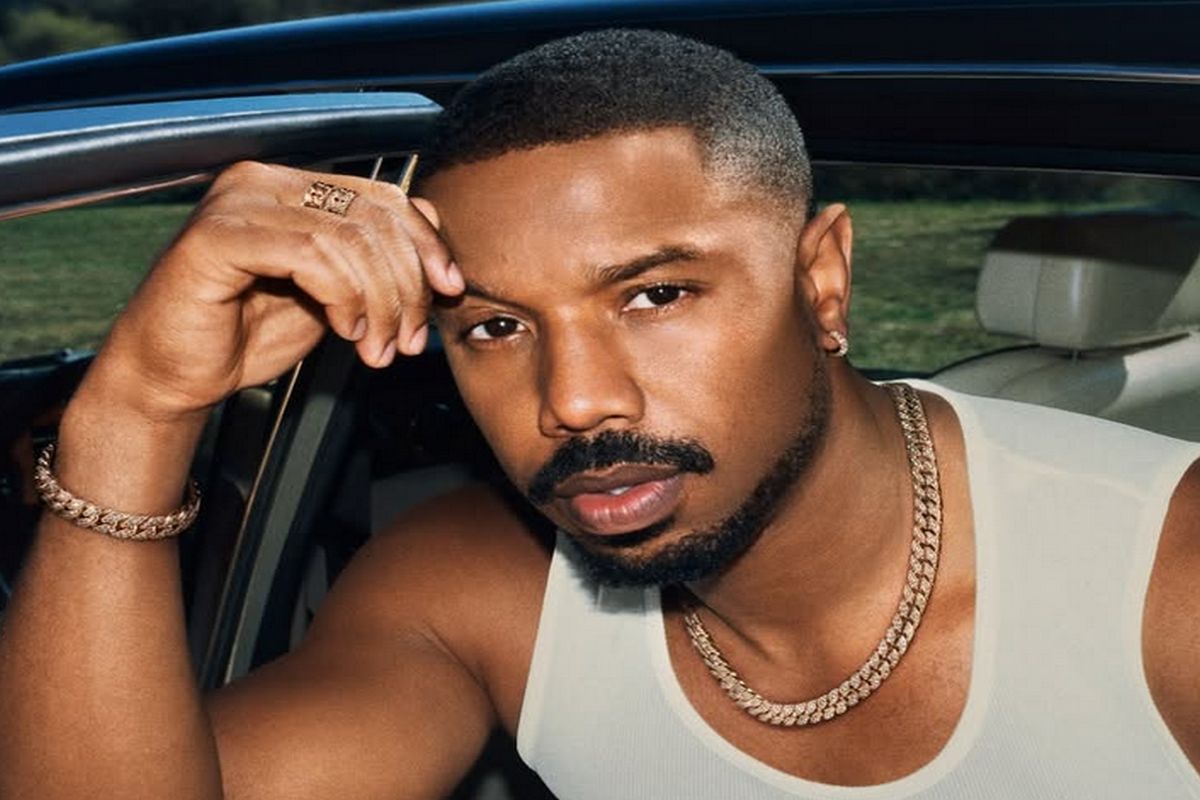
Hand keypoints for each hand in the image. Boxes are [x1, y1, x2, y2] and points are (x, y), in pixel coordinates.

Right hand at [89, 161, 461, 420]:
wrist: (176, 377)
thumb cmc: (248, 334)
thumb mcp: (335, 296)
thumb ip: (372, 263)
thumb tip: (433, 235)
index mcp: (293, 187)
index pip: (382, 198)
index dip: (425, 242)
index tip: (449, 289)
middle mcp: (263, 181)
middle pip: (371, 217)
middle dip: (405, 284)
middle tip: (409, 338)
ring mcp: (237, 202)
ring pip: (347, 237)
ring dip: (379, 300)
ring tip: (379, 347)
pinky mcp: (215, 235)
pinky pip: (309, 254)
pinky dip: (343, 296)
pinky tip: (346, 330)